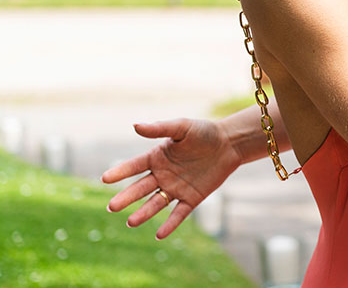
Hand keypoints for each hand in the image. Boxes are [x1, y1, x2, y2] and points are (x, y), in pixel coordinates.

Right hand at [102, 119, 242, 238]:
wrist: (230, 144)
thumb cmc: (205, 132)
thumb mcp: (182, 127)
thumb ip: (160, 128)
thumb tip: (135, 125)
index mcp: (157, 158)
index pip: (134, 166)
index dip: (120, 172)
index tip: (105, 179)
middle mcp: (163, 175)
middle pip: (140, 188)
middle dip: (126, 198)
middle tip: (112, 207)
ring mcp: (176, 188)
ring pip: (156, 203)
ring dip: (144, 213)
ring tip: (131, 222)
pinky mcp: (191, 198)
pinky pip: (179, 213)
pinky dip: (170, 224)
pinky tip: (159, 234)